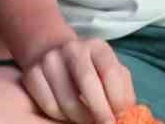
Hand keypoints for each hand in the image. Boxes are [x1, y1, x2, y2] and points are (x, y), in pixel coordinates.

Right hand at [20, 38, 135, 123]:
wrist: (54, 55)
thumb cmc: (92, 72)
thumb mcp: (110, 74)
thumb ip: (123, 92)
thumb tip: (132, 115)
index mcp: (97, 47)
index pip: (110, 72)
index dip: (117, 100)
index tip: (119, 119)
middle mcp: (72, 48)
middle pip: (88, 82)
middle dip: (100, 112)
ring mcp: (50, 59)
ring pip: (67, 99)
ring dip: (80, 119)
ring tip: (87, 121)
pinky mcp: (32, 73)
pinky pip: (49, 105)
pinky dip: (60, 117)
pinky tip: (68, 115)